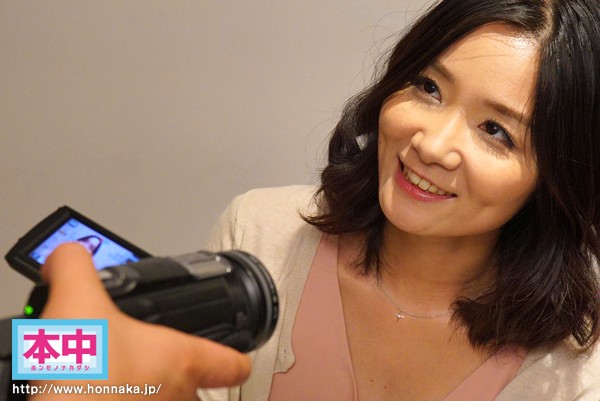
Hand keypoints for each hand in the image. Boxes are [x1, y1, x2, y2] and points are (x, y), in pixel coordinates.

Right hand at [30, 242, 250, 400]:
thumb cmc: (83, 382)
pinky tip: (92, 394)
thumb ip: (76, 267)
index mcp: (181, 359)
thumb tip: (69, 255)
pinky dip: (119, 400)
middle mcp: (176, 397)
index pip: (234, 364)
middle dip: (177, 377)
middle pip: (197, 391)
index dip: (235, 358)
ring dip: (148, 393)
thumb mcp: (76, 303)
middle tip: (151, 364)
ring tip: (117, 381)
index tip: (234, 355)